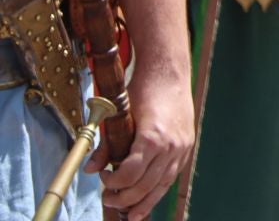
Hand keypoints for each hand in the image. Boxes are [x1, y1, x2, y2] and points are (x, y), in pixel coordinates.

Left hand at [93, 67, 192, 218]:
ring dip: (144, 202)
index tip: (103, 178)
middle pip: (145, 186)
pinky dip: (159, 190)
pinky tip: (149, 198)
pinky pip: (172, 176)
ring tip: (130, 214)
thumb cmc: (143, 90)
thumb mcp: (120, 116)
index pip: (129, 176)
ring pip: (162, 186)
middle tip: (108, 198)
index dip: (112, 183)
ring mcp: (181, 148)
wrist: (169, 73)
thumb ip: (106, 145)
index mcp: (152, 138)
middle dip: (124, 198)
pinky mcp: (186, 146)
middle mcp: (170, 146)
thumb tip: (90, 169)